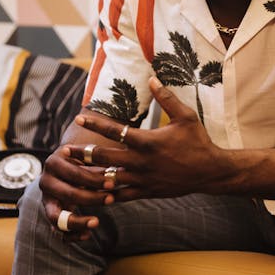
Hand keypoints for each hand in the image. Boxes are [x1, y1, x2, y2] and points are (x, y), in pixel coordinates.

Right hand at [40, 145, 115, 239]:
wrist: (66, 167)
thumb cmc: (82, 159)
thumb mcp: (88, 157)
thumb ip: (101, 164)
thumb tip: (121, 173)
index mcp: (53, 163)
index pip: (74, 174)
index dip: (94, 180)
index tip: (112, 184)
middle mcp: (45, 182)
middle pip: (68, 194)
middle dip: (92, 198)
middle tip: (111, 199)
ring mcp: (46, 200)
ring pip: (56, 217)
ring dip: (77, 221)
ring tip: (96, 222)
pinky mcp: (51, 214)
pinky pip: (57, 230)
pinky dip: (71, 235)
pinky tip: (87, 234)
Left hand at [65, 76, 227, 202]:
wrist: (210, 172)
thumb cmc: (198, 141)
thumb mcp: (185, 116)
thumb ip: (167, 98)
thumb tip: (152, 79)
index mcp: (148, 141)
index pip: (115, 131)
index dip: (95, 124)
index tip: (79, 119)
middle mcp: (142, 162)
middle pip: (105, 158)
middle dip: (83, 154)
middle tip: (64, 152)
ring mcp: (144, 179)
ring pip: (110, 180)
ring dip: (91, 177)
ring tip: (74, 174)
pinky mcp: (148, 192)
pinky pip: (123, 195)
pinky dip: (109, 194)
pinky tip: (96, 193)